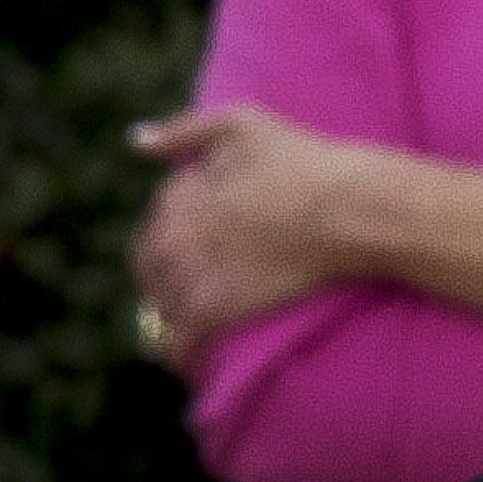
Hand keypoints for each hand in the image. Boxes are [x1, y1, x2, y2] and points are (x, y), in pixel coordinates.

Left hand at [125, 103, 378, 360]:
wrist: (347, 210)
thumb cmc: (301, 162)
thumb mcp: (239, 123)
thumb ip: (182, 130)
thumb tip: (135, 140)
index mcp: (172, 200)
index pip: (157, 229)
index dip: (181, 237)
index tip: (205, 246)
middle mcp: (169, 241)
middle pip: (151, 272)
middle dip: (169, 278)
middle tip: (207, 284)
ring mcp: (186, 280)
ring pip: (161, 310)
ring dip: (177, 315)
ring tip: (203, 321)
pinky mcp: (210, 315)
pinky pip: (176, 348)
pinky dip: (181, 354)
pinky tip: (196, 357)